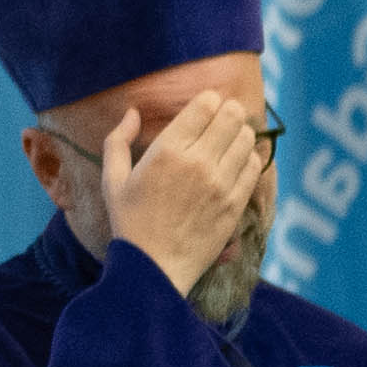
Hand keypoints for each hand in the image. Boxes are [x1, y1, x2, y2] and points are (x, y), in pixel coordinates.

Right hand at [105, 95, 267, 298]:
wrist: (153, 267)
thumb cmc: (129, 222)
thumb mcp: (112, 180)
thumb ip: (117, 141)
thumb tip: (132, 113)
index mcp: (167, 151)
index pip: (205, 104)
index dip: (208, 100)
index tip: (203, 108)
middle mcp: (198, 162)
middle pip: (232, 114)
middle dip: (227, 111)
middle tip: (220, 120)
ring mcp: (220, 183)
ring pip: (246, 137)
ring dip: (239, 134)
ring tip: (227, 142)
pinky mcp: (235, 202)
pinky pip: (254, 165)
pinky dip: (248, 158)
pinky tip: (235, 163)